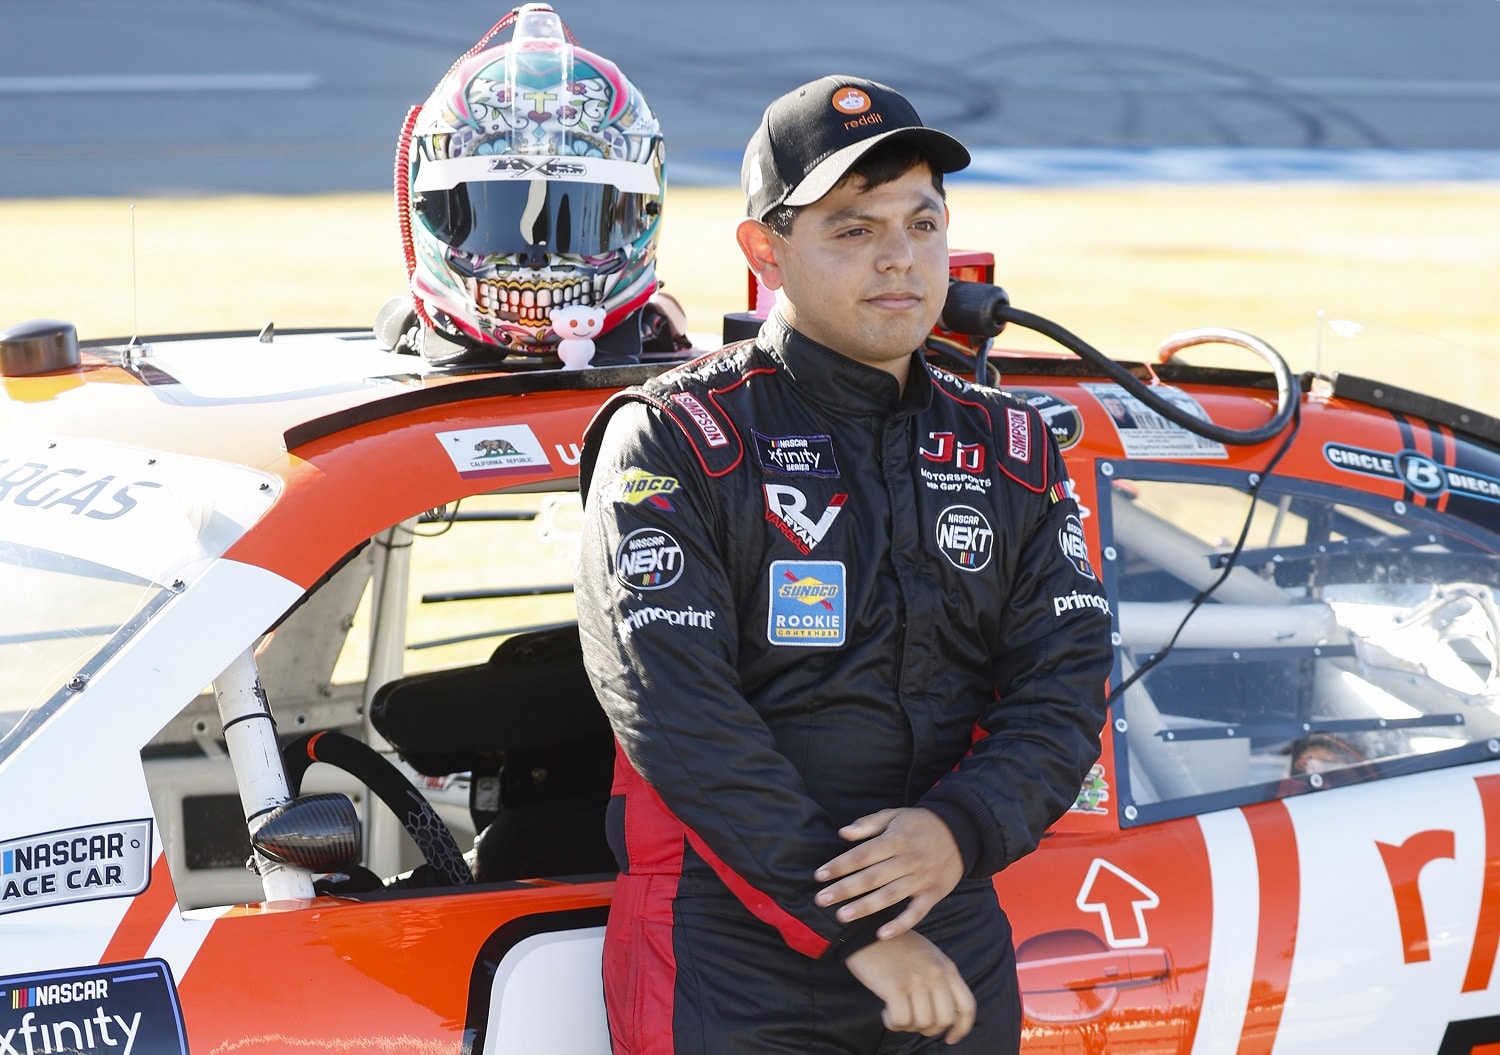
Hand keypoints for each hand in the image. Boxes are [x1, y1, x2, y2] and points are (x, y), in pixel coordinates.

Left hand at [814, 807, 963, 939]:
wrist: (961, 832)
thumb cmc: (920, 824)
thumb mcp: (895, 815)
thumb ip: (869, 824)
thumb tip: (843, 833)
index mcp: (896, 839)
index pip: (863, 854)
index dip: (841, 864)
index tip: (820, 875)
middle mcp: (908, 860)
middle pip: (873, 877)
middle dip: (845, 889)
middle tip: (821, 899)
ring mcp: (921, 879)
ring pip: (890, 896)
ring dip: (866, 907)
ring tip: (842, 916)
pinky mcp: (933, 894)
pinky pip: (917, 913)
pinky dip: (901, 925)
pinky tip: (881, 935)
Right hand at [844, 931, 975, 1043]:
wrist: (867, 930)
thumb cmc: (896, 946)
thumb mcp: (929, 956)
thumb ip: (941, 979)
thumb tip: (946, 1014)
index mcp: (947, 968)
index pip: (967, 1006)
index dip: (962, 1028)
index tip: (950, 1038)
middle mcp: (936, 974)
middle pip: (944, 1019)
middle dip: (929, 1029)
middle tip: (913, 1022)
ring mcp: (916, 980)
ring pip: (923, 1023)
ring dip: (908, 1026)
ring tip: (896, 1013)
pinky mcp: (895, 986)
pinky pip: (901, 1020)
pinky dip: (893, 1024)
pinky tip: (886, 1013)